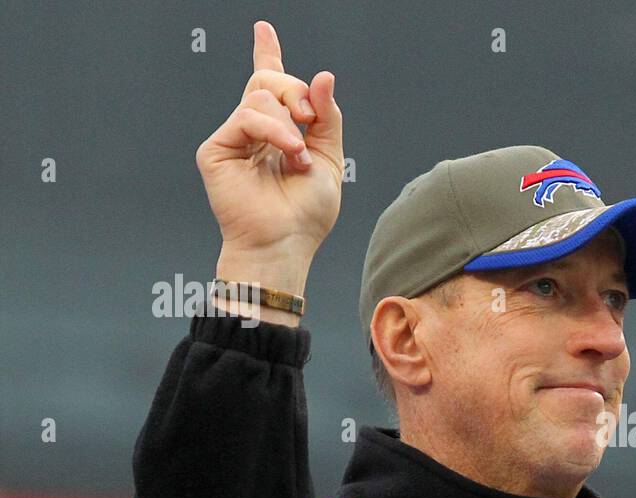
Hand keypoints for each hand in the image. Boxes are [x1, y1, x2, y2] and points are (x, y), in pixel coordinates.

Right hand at [196, 21, 343, 284]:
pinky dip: (275, 130)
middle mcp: (253, 131)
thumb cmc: (306, 213)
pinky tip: (289, 152)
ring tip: (299, 156)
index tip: (263, 28)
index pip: (269, 85)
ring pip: (260, 96)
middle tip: (311, 120)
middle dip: (297, 92)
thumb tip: (323, 76)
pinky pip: (248, 116)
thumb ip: (327, 117)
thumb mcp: (329, 158)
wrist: (285, 242)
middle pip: (269, 81)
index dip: (267, 54)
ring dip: (290, 123)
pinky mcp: (216, 149)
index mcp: (279, 132)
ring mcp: (233, 138)